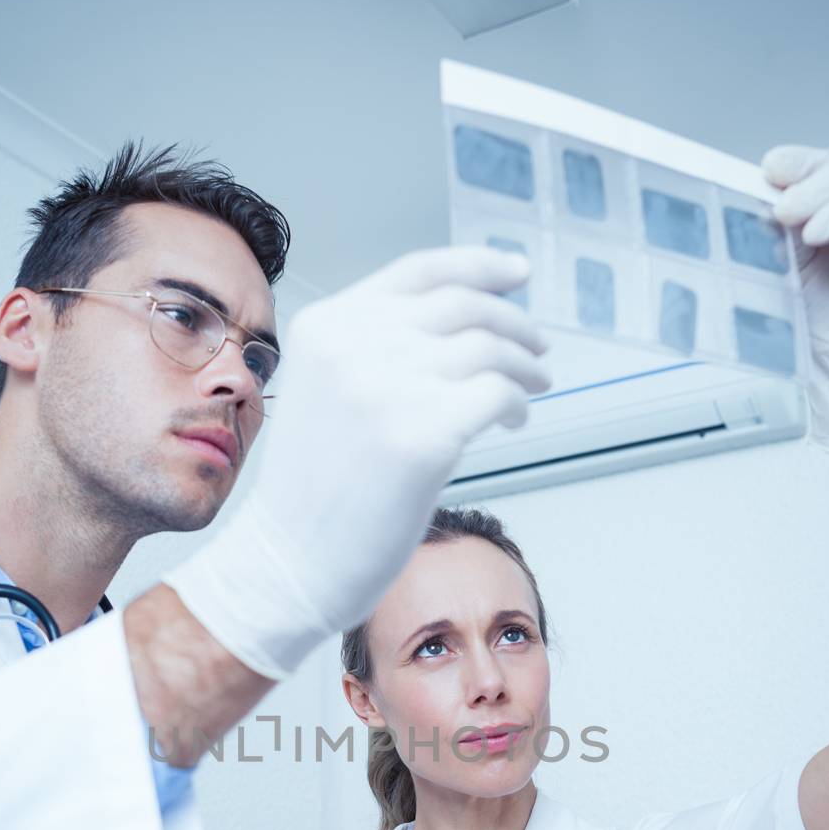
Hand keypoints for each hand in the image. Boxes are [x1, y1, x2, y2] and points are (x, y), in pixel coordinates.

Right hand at [162, 246, 549, 679]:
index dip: (479, 267)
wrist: (290, 563)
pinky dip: (515, 402)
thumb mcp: (327, 393)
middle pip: (464, 307)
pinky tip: (513, 421)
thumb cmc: (314, 494)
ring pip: (488, 349)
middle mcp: (354, 346)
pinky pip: (496, 394)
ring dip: (523, 366)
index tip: (518, 273)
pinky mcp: (424, 437)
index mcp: (327, 327)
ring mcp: (388, 389)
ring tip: (533, 389)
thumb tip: (464, 326)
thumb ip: (375, 351)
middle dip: (514, 324)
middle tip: (538, 351)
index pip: (420, 272)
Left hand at [761, 145, 828, 463]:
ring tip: (816, 235)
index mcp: (825, 208)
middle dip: (815, 186)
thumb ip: (776, 232)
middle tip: (786, 213)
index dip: (798, 163)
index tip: (772, 170)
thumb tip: (756, 196)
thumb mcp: (785, 270)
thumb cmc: (815, 324)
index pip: (817, 167)